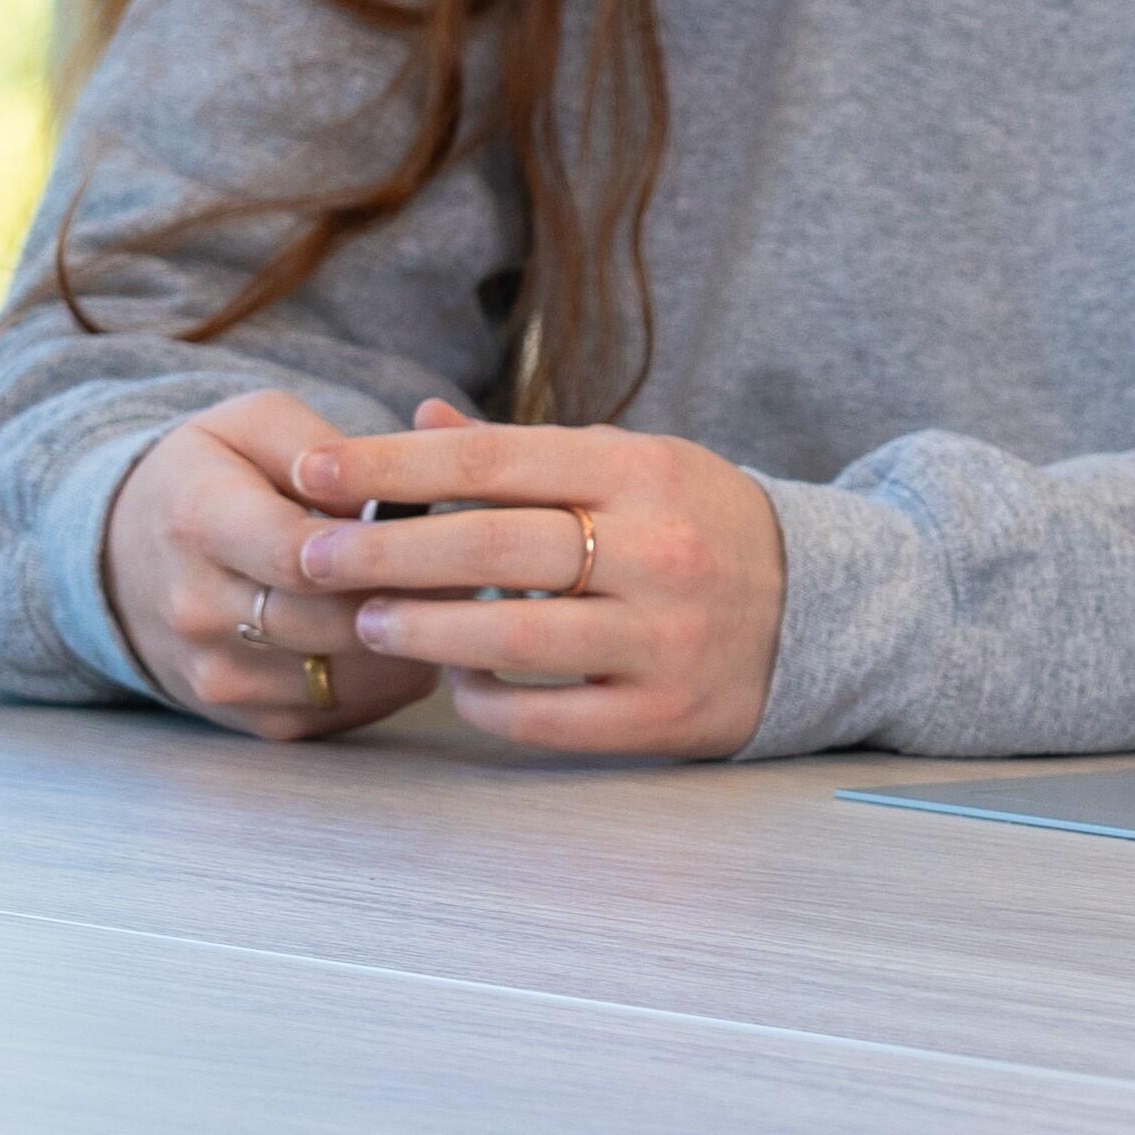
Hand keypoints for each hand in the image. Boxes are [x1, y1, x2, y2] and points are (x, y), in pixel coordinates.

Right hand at [98, 386, 447, 742]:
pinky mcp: (248, 719)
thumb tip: (382, 494)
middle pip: (334, 621)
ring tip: (454, 592)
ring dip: (415, 638)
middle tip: (477, 561)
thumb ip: (322, 447)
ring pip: (350, 675)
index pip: (300, 551)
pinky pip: (344, 711)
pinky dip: (393, 676)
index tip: (439, 523)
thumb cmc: (210, 476)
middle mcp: (197, 609)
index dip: (379, 544)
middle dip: (414, 591)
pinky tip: (414, 631)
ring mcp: (218, 676)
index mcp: (198, 521)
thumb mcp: (253, 423)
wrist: (119, 556)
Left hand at [280, 404, 792, 760]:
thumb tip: (421, 419)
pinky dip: (484, 699)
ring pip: (511, 635)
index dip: (393, 463)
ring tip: (367, 621)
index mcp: (644, 471)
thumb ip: (528, 452)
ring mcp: (663, 636)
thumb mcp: (636, 466)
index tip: (313, 469)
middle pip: (491, 546)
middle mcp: (658, 549)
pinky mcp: (663, 714)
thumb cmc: (702, 527)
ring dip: (422, 630)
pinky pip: (544, 716)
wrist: (825, 610)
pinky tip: (455, 680)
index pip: (494, 458)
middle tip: (309, 555)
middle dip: (385, 551)